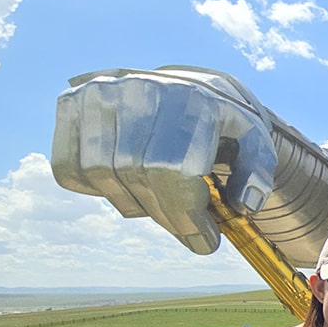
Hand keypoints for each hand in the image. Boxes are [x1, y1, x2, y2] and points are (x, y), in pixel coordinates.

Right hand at [52, 67, 276, 254]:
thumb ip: (257, 172)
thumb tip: (245, 204)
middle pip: (139, 175)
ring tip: (160, 204)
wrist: (187, 84)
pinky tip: (127, 185)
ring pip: (102, 173)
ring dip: (133, 204)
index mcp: (191, 99)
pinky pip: (69, 166)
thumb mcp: (253, 140)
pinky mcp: (74, 102)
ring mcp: (102, 93)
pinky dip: (93, 189)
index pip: (173, 170)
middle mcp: (141, 89)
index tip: (206, 242)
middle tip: (188, 230)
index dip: (186, 216)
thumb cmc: (221, 122)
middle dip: (168, 216)